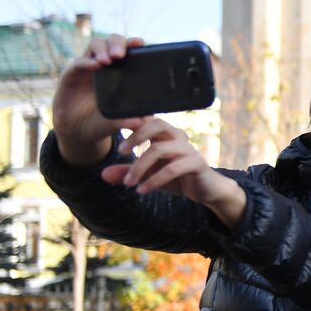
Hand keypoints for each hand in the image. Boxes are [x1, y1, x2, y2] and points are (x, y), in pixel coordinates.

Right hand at [51, 34, 143, 165]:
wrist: (76, 130)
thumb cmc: (101, 122)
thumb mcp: (115, 122)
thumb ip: (127, 121)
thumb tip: (142, 122)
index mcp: (122, 71)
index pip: (129, 50)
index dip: (134, 44)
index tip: (139, 43)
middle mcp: (106, 65)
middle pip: (113, 41)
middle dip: (118, 43)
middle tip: (120, 54)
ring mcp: (89, 66)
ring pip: (96, 44)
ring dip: (102, 49)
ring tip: (107, 60)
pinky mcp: (72, 73)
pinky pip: (79, 62)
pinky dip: (86, 61)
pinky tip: (94, 65)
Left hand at [101, 117, 247, 226]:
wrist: (206, 190)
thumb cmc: (177, 178)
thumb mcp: (148, 175)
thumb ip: (127, 173)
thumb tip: (103, 175)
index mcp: (166, 135)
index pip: (148, 119)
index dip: (132, 120)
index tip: (113, 127)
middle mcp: (178, 137)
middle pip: (157, 124)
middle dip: (136, 136)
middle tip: (121, 151)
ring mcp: (188, 149)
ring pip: (159, 150)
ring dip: (140, 166)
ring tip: (129, 183)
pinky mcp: (196, 163)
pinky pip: (172, 168)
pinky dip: (154, 180)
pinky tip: (142, 190)